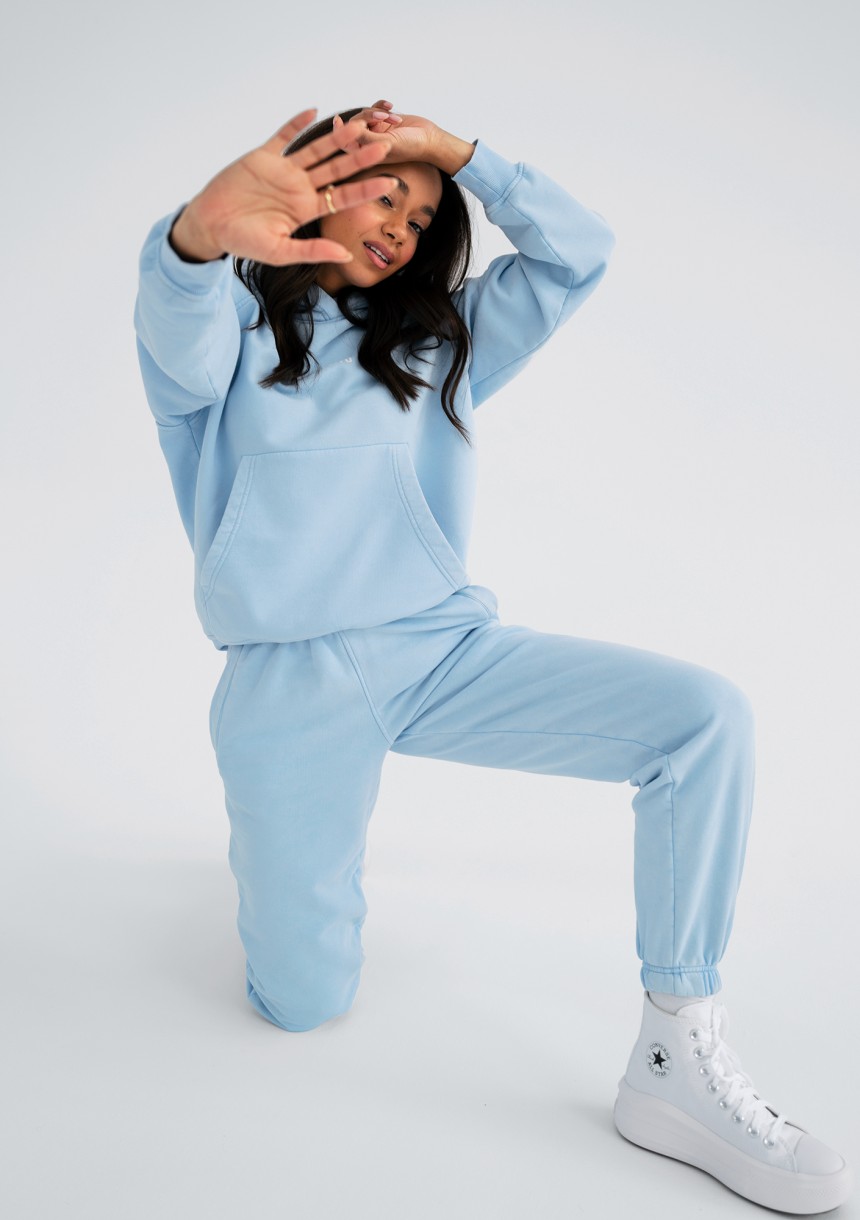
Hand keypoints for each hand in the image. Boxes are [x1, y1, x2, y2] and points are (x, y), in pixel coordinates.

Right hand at [170, 108, 396, 264]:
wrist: (211, 225)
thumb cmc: (244, 242)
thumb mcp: (280, 251)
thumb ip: (312, 251)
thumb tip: (346, 256)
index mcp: (306, 210)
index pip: (343, 197)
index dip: (366, 189)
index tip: (390, 182)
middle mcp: (299, 187)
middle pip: (336, 169)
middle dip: (359, 157)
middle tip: (385, 145)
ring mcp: (283, 170)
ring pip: (315, 149)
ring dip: (336, 137)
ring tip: (359, 124)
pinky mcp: (263, 156)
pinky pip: (283, 135)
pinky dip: (296, 123)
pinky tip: (314, 110)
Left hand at [334, 100, 474, 175]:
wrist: (430, 139)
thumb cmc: (410, 147)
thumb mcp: (385, 144)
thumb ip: (364, 138)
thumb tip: (344, 129)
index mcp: (366, 154)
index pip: (344, 142)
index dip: (339, 131)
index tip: (338, 120)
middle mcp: (369, 142)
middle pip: (356, 124)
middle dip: (368, 117)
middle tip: (383, 117)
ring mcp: (377, 131)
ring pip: (366, 114)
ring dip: (378, 111)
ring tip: (393, 116)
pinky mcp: (385, 120)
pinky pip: (376, 107)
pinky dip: (382, 105)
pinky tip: (392, 106)